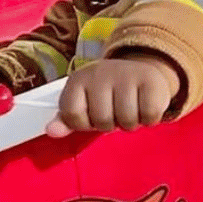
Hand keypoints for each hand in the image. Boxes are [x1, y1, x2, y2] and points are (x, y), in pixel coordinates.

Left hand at [46, 54, 180, 136]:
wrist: (141, 71)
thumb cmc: (109, 94)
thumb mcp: (85, 103)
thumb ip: (68, 119)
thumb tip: (51, 131)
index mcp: (79, 79)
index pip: (71, 114)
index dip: (84, 123)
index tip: (92, 115)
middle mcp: (100, 73)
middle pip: (102, 120)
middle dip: (110, 123)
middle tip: (115, 111)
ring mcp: (126, 75)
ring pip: (126, 120)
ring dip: (130, 122)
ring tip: (130, 108)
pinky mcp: (151, 80)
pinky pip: (149, 116)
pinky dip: (149, 118)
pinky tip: (145, 106)